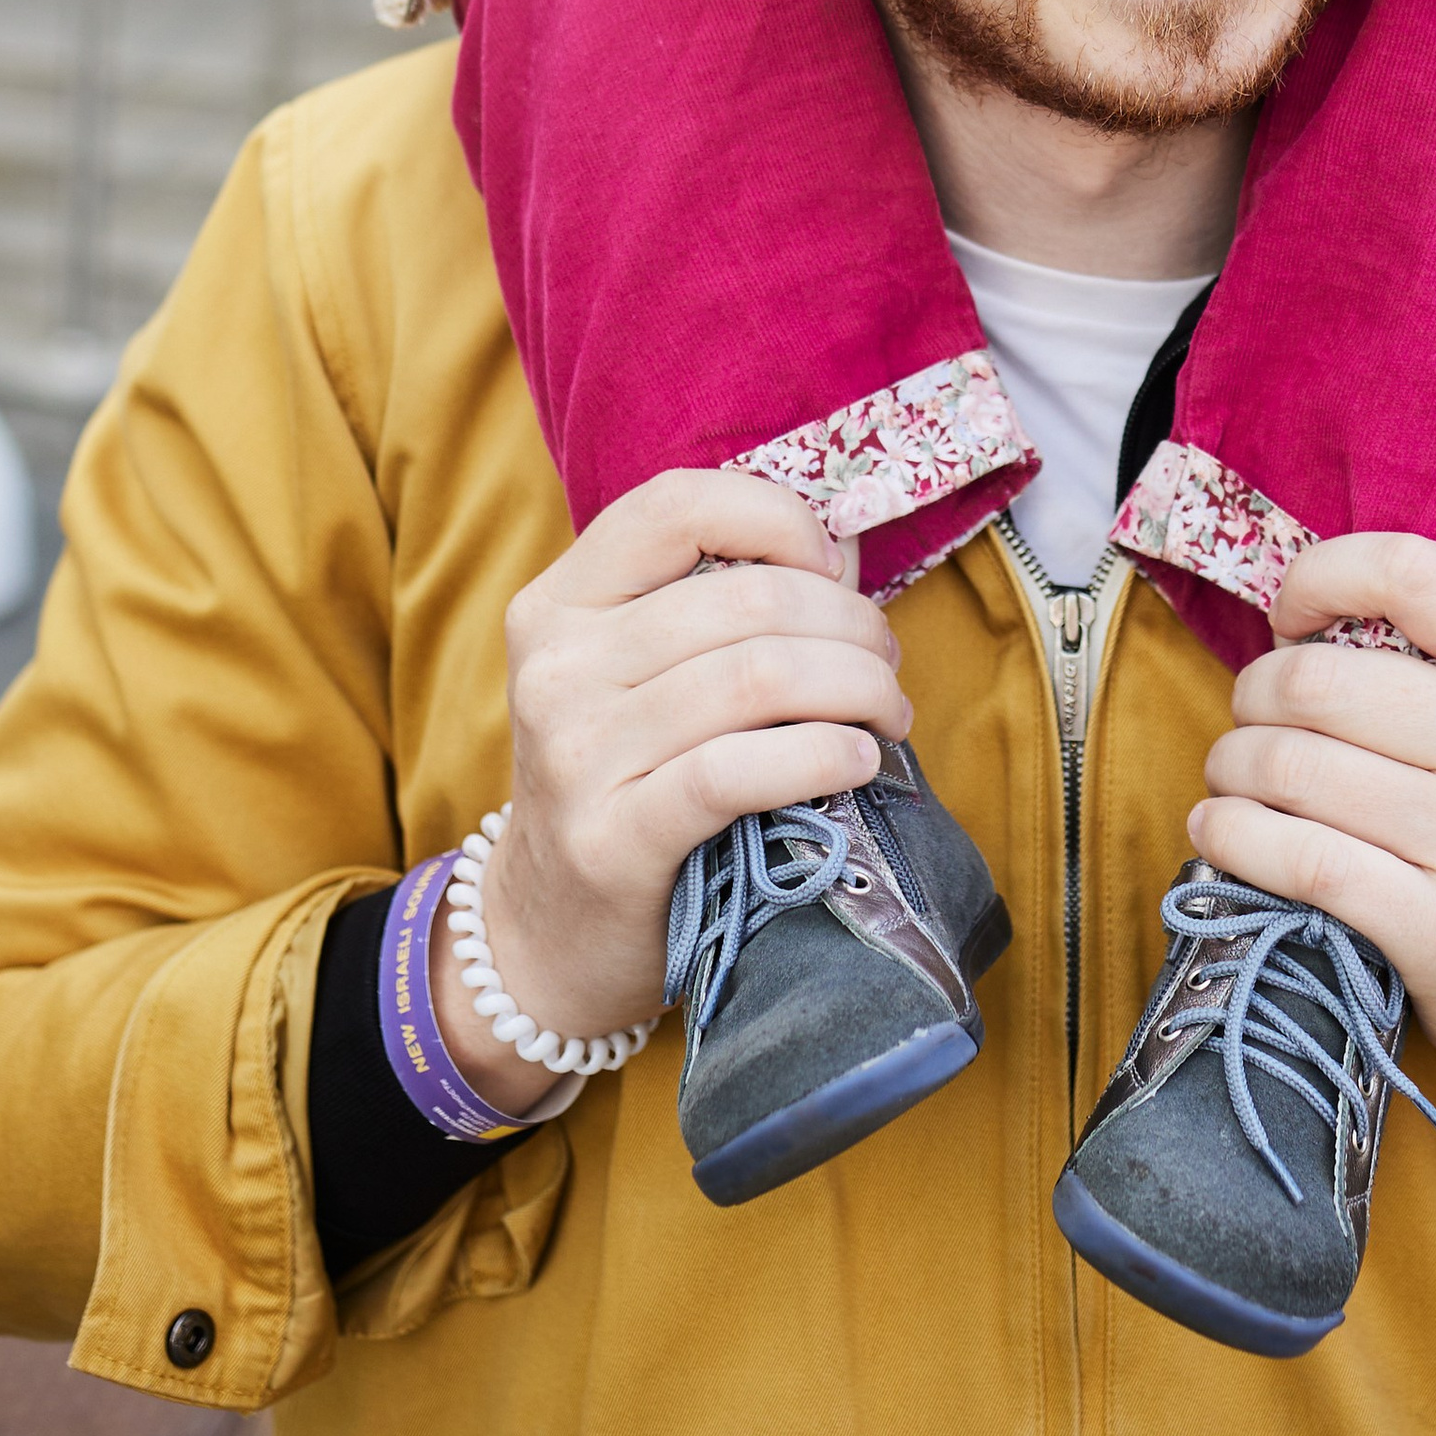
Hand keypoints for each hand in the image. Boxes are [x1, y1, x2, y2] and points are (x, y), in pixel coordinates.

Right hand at [431, 472, 908, 1120]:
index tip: (832, 565)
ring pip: (757, 679)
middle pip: (745, 601)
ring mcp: (576, 753)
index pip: (677, 506)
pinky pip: (739, 771)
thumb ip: (721, 605)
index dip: (775, 517)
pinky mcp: (612, 838)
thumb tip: (844, 553)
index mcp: (559, 602)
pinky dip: (822, 756)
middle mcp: (556, 667)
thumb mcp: (637, 674)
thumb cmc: (625, 779)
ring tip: (886, 713)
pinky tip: (858, 762)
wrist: (548, 930)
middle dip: (848, 623)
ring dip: (855, 689)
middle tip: (885, 662)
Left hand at [1190, 536, 1435, 1131]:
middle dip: (1255, 694)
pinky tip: (1222, 831)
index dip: (1321, 577)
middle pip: (1320, 681)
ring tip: (1235, 776)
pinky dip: (1234, 838)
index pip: (1411, 574)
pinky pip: (1301, 861)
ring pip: (1294, 768)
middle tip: (1251, 718)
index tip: (1288, 618)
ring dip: (1233, 766)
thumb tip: (1304, 622)